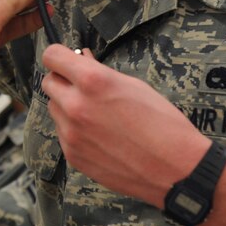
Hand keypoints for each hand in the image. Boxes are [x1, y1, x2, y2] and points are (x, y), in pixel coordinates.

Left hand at [40, 45, 209, 208]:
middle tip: (82, 86)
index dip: (59, 55)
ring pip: (54, 108)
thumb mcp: (134, 86)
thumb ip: (99, 72)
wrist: (177, 169)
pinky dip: (74, 130)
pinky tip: (100, 135)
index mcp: (91, 81)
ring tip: (97, 114)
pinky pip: (63, 133)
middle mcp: (75, 106)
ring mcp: (71, 133)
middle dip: (62, 80)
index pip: (52, 56)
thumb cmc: (163, 123)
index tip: (66, 59)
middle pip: (48, 82)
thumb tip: (80, 59)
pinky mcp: (72, 155)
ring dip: (67, 106)